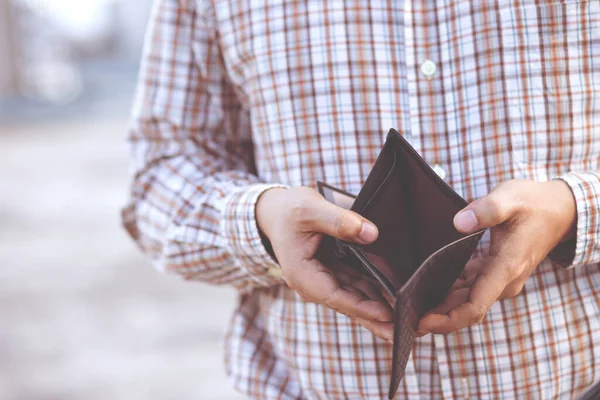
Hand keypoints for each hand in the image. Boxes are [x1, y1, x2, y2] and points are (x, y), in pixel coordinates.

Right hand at [256, 187, 393, 340]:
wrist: (275, 212)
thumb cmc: (289, 210)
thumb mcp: (311, 209)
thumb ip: (339, 221)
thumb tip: (371, 234)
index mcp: (303, 274)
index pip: (336, 296)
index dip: (362, 306)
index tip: (387, 314)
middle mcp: (314, 284)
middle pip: (350, 305)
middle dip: (378, 319)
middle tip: (408, 331)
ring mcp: (325, 280)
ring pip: (357, 298)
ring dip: (381, 308)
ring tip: (411, 319)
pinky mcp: (335, 273)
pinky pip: (358, 286)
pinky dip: (377, 292)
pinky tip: (399, 297)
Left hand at [417, 179, 576, 334]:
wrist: (558, 209)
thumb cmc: (533, 203)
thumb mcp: (510, 198)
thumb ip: (486, 209)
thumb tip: (459, 222)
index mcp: (505, 268)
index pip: (475, 306)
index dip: (447, 319)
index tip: (422, 320)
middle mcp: (502, 280)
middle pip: (465, 309)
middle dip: (436, 317)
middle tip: (402, 314)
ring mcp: (498, 278)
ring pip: (465, 301)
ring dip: (439, 305)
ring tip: (407, 302)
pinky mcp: (493, 272)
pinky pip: (468, 289)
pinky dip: (448, 291)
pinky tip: (424, 285)